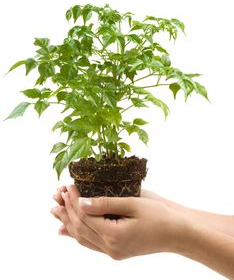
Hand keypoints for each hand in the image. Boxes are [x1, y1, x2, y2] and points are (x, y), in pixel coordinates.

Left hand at [51, 185, 184, 258]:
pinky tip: (66, 231)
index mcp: (114, 235)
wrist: (179, 233)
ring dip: (67, 222)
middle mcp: (110, 247)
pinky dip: (77, 235)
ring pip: (82, 237)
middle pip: (80, 227)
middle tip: (57, 194)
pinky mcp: (117, 251)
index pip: (84, 216)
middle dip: (66, 209)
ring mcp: (113, 252)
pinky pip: (91, 244)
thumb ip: (106, 203)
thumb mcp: (134, 204)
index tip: (68, 185)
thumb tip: (81, 201)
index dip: (73, 200)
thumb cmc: (161, 215)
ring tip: (54, 210)